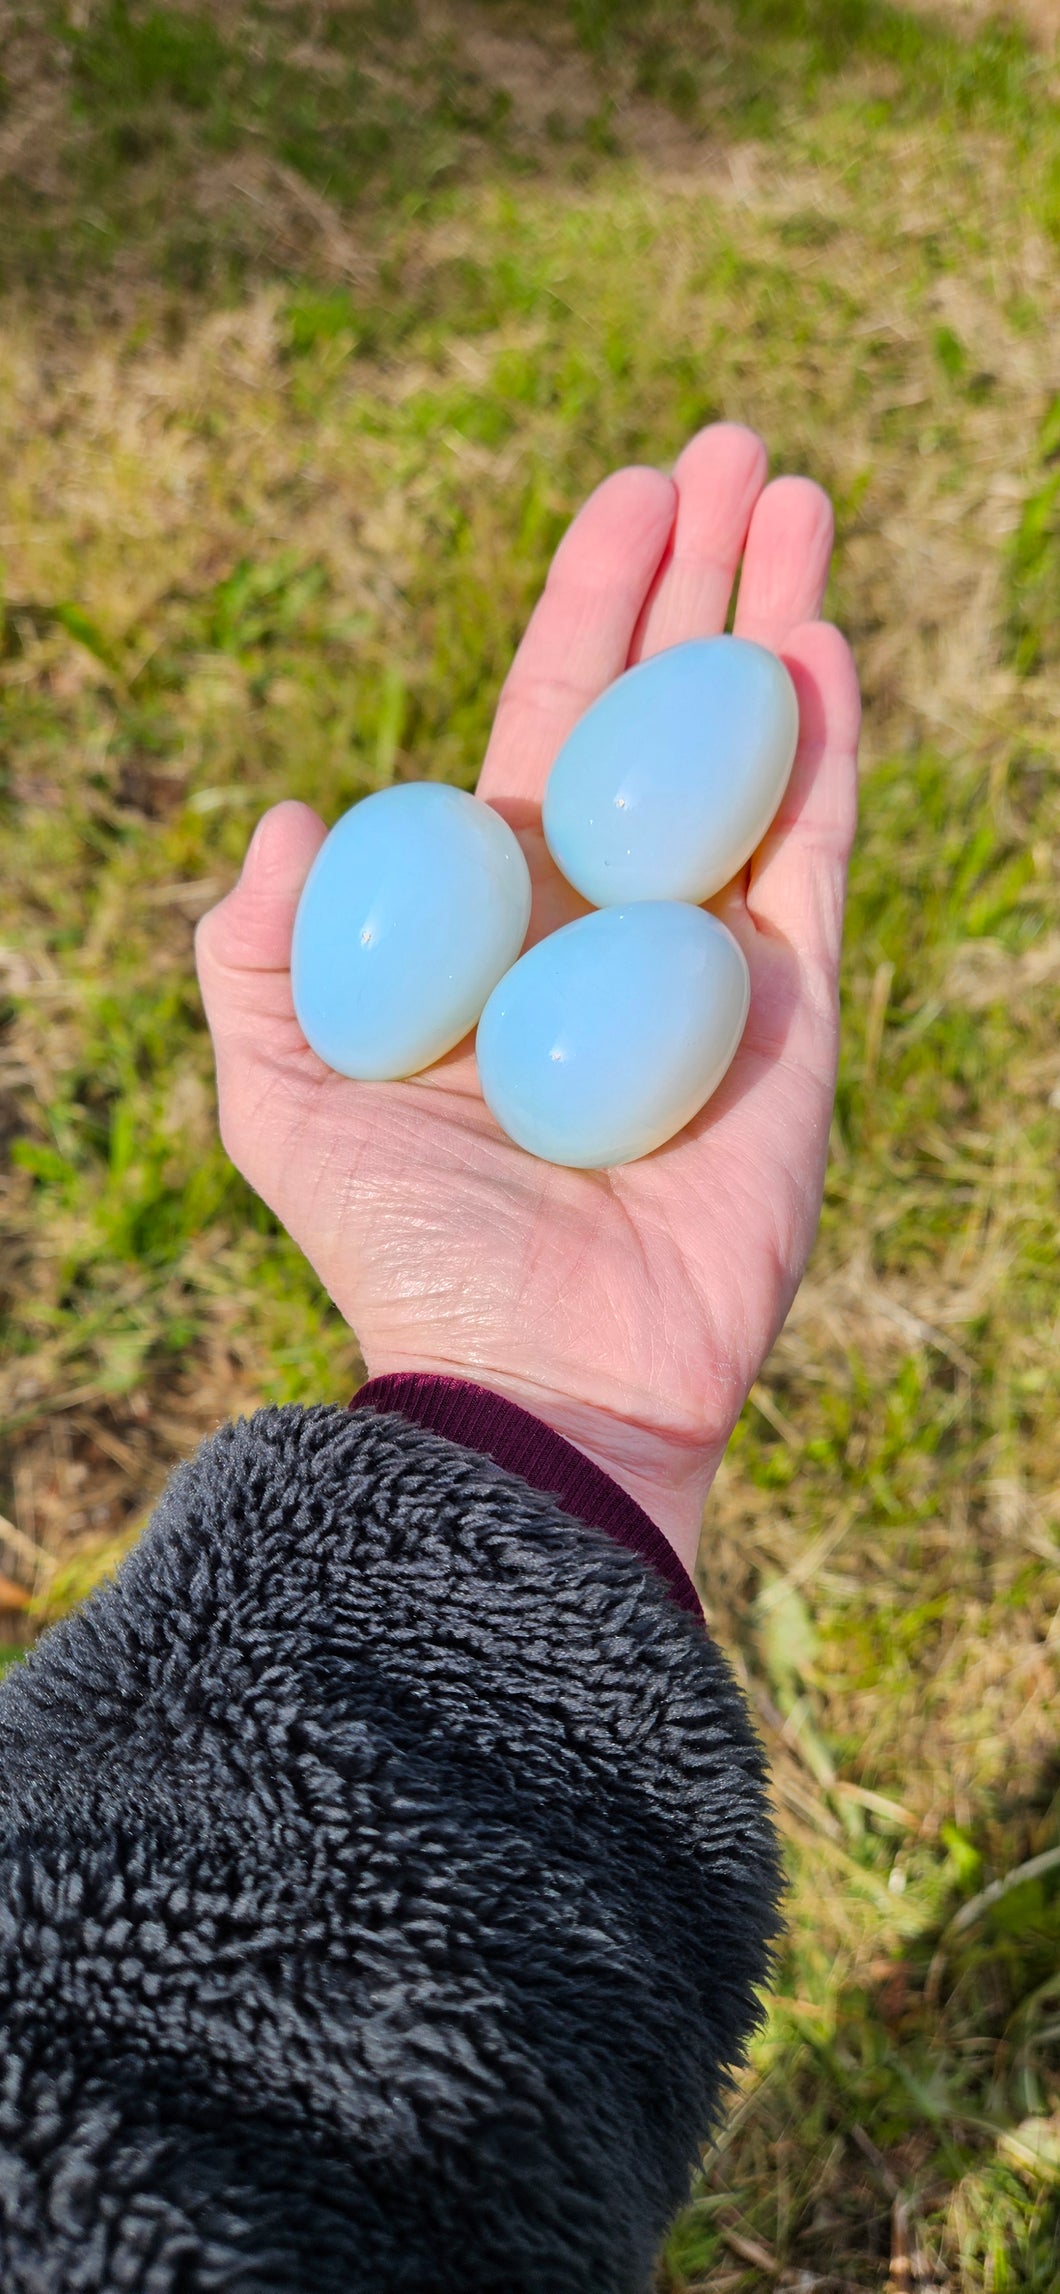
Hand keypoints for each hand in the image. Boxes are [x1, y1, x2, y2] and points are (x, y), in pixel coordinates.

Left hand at [196, 424, 859, 1570]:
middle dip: (703, 576)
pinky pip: (813, 857)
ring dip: (778, 621)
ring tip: (802, 496)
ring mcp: (714, 958)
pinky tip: (821, 640)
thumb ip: (256, 954)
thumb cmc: (403, 1246)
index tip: (628, 493)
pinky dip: (822, 750)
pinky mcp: (794, 1014)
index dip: (589, 605)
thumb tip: (293, 809)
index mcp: (503, 917)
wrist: (532, 1372)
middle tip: (738, 445)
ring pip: (752, 756)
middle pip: (666, 712)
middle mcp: (615, 917)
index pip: (553, 725)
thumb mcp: (281, 1097)